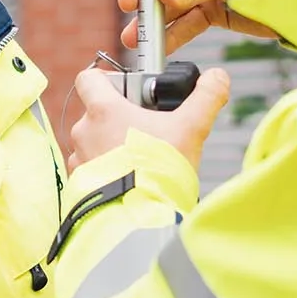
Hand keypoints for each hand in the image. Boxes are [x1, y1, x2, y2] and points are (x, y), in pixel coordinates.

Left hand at [68, 64, 230, 172]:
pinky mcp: (79, 184)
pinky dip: (105, 171)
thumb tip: (218, 76)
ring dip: (110, 146)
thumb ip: (206, 97)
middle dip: (119, 118)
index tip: (129, 92)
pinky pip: (89, 168)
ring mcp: (78, 159)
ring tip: (139, 160)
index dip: (107, 79)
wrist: (142, 221)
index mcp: (103, 110)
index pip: (89, 78)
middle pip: (96, 112)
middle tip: (147, 131)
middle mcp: (83, 132)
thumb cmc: (161, 173)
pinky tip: (128, 180)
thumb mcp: (192, 129)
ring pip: (92, 141)